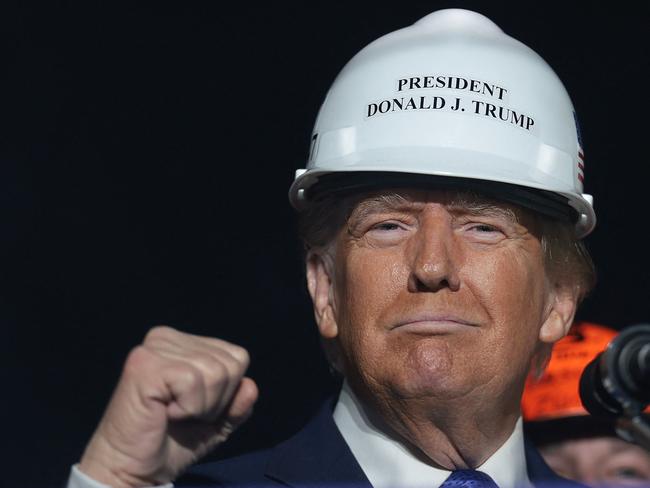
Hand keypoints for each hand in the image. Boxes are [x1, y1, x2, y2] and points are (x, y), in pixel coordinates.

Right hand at [78, 326, 257, 486]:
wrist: (132, 471)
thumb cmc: (170, 444)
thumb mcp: (216, 423)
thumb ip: (237, 404)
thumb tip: (250, 386)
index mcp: (185, 342)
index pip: (238, 356)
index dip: (227, 393)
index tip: (196, 409)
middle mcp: (168, 337)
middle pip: (230, 364)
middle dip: (216, 401)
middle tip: (183, 414)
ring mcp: (154, 348)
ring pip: (215, 372)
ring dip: (201, 407)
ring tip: (173, 414)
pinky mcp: (145, 365)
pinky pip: (193, 381)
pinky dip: (187, 407)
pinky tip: (164, 412)